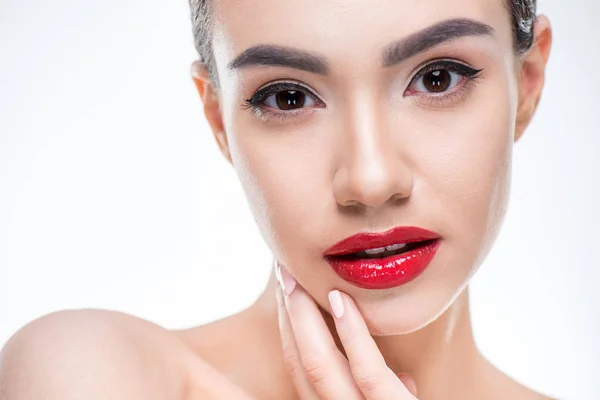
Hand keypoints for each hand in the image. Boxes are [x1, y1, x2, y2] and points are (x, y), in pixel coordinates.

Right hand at [275, 261, 418, 399]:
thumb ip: (393, 394)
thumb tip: (404, 377)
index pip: (303, 368)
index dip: (291, 326)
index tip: (289, 287)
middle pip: (302, 362)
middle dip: (288, 313)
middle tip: (283, 269)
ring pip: (320, 365)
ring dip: (304, 316)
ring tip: (297, 276)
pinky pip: (369, 373)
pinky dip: (352, 334)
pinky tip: (340, 299)